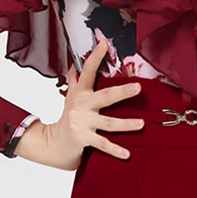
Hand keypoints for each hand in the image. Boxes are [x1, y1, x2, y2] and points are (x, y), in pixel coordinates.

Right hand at [35, 39, 144, 170]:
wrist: (54, 143)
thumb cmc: (68, 116)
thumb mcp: (71, 96)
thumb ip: (75, 79)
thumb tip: (76, 61)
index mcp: (80, 93)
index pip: (87, 71)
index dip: (95, 57)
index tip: (104, 44)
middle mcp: (82, 106)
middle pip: (105, 97)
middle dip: (122, 92)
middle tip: (138, 87)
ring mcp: (83, 123)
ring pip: (108, 123)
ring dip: (126, 124)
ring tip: (141, 123)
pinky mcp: (84, 139)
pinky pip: (103, 144)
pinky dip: (115, 150)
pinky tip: (127, 153)